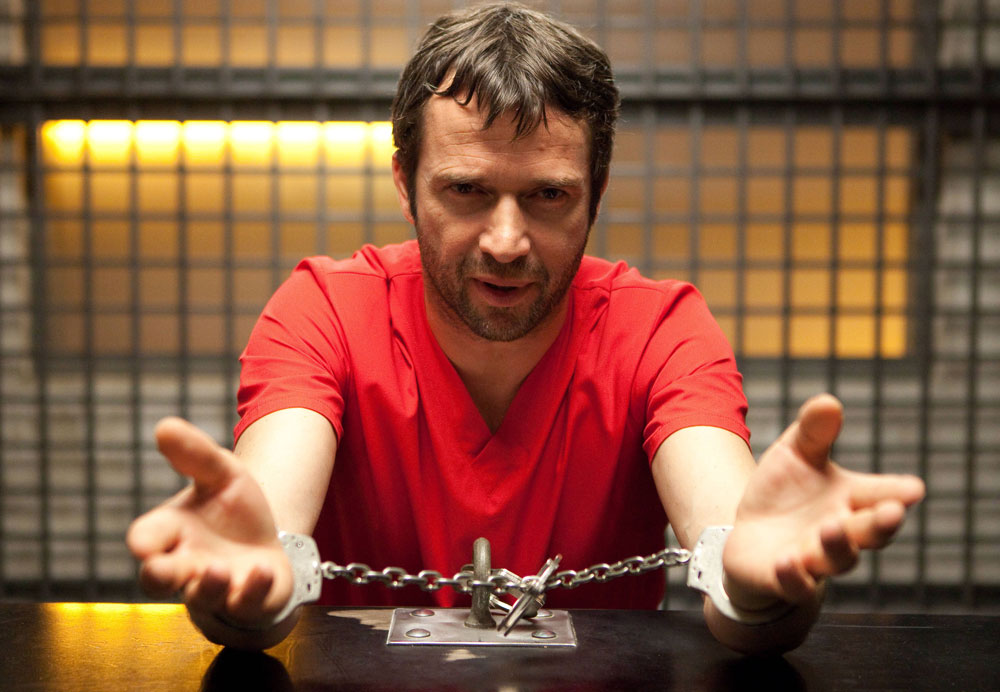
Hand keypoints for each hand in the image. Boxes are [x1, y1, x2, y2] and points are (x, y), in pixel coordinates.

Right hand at [126, 418, 293, 630]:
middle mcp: (187, 565)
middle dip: (157, 576)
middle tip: (161, 569)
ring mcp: (216, 588)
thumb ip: (195, 454)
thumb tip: (164, 426)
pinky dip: (252, 589)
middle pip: (157, 580)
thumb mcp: (221, 474)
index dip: (143, 541)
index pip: (146, 538)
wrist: (268, 540)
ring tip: (218, 569)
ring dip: (207, 586)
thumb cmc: (232, 510)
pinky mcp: (248, 602)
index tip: (143, 542)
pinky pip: (246, 604)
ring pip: (201, 598)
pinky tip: (261, 570)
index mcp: (172, 532)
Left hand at [722, 394, 924, 610]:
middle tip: (891, 513)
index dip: (898, 493)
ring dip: (837, 546)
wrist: (750, 534)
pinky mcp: (784, 580)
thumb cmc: (784, 491)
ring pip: (836, 560)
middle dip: (881, 524)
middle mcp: (841, 532)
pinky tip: (787, 561)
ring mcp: (814, 559)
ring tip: (831, 527)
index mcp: (851, 499)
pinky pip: (794, 585)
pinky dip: (794, 576)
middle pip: (869, 532)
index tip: (914, 489)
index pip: (882, 495)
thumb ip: (814, 431)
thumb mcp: (795, 453)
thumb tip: (828, 402)